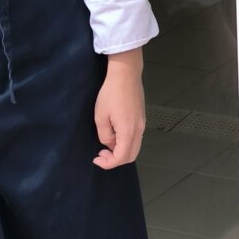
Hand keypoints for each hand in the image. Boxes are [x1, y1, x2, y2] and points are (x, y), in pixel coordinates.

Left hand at [94, 51, 144, 169]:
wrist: (126, 74)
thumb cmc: (111, 93)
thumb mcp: (100, 116)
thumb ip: (105, 135)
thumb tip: (109, 144)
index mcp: (128, 131)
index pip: (121, 158)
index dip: (108, 163)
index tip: (96, 159)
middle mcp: (139, 130)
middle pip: (131, 156)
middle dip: (115, 160)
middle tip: (101, 154)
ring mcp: (142, 124)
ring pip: (134, 147)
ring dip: (120, 151)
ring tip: (106, 143)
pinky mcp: (141, 118)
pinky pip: (136, 137)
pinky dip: (125, 142)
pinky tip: (114, 133)